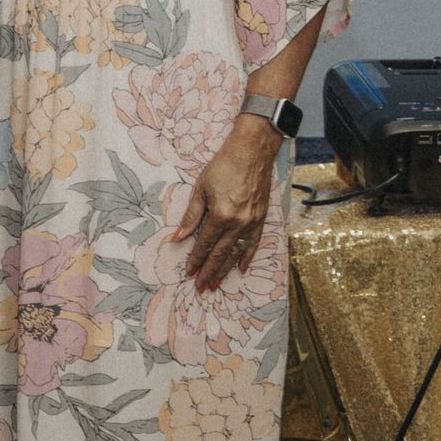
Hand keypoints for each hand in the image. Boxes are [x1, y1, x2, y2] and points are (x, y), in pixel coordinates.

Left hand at [175, 117, 278, 290]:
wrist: (251, 153)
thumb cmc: (222, 166)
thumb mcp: (200, 189)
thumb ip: (191, 216)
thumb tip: (178, 237)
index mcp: (221, 215)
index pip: (204, 244)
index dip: (195, 260)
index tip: (189, 274)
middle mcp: (238, 223)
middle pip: (220, 253)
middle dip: (209, 272)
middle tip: (201, 288)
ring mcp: (252, 222)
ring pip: (236, 252)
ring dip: (225, 270)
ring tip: (216, 284)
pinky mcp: (261, 219)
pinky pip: (254, 243)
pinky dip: (247, 257)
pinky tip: (240, 268)